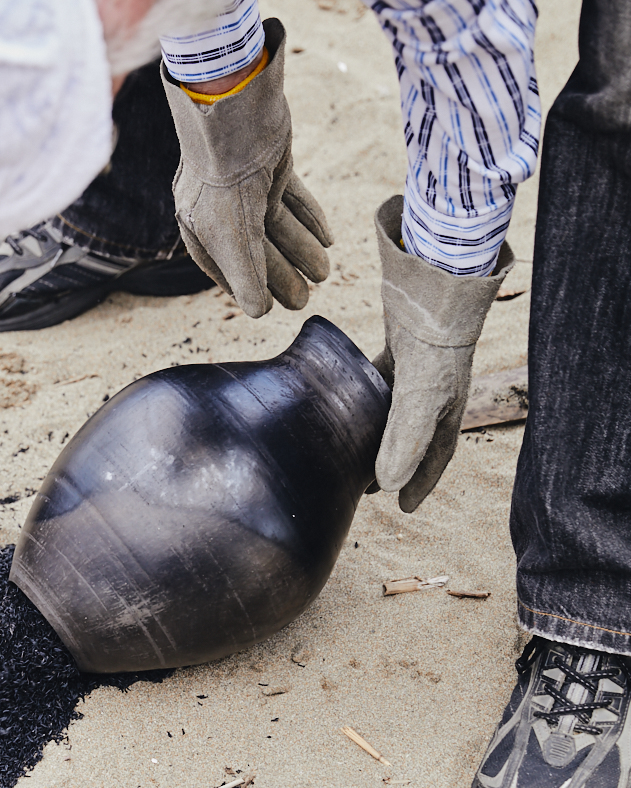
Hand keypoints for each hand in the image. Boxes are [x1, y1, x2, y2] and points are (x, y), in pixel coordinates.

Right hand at [162, 18, 331, 316]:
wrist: (234, 108)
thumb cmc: (224, 175)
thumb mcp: (234, 237)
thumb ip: (247, 278)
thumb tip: (259, 314)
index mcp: (201, 227)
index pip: (226, 269)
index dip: (248, 290)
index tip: (270, 308)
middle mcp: (220, 209)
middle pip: (256, 250)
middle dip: (282, 275)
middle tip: (306, 300)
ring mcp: (246, 186)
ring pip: (277, 226)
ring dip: (301, 250)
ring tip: (325, 273)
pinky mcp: (270, 165)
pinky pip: (291, 198)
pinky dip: (309, 217)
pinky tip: (328, 237)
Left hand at [373, 196, 513, 511]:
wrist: (436, 279)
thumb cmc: (434, 340)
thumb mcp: (420, 395)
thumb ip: (404, 440)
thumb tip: (386, 486)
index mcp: (446, 411)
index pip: (434, 458)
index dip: (420, 483)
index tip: (403, 508)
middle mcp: (434, 395)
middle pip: (412, 439)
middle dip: (394, 464)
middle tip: (367, 487)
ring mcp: (417, 371)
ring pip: (393, 412)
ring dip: (376, 431)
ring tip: (350, 449)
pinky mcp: (400, 347)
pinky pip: (379, 380)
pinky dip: (363, 393)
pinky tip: (341, 398)